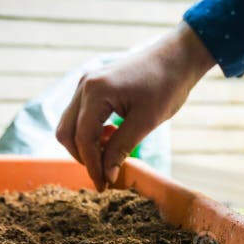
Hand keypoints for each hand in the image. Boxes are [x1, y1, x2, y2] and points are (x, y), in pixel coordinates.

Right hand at [56, 22, 215, 190]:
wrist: (177, 57)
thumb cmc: (166, 86)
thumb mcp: (146, 122)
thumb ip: (121, 148)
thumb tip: (106, 175)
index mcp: (96, 92)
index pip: (83, 139)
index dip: (92, 166)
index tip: (104, 186)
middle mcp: (84, 86)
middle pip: (67, 133)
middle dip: (83, 157)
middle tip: (105, 174)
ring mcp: (85, 84)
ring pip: (69, 125)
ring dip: (85, 146)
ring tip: (110, 153)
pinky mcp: (91, 86)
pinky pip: (78, 116)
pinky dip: (88, 132)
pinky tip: (110, 137)